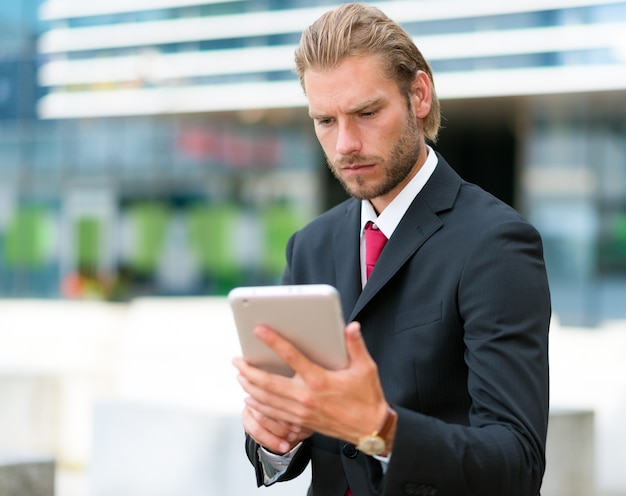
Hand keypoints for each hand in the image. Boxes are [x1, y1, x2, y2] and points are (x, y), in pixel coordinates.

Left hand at [233, 321, 390, 447]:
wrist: (370, 430)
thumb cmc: (367, 396)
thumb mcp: (366, 368)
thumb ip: (356, 345)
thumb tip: (351, 326)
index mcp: (319, 379)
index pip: (291, 356)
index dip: (273, 341)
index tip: (259, 330)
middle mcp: (306, 396)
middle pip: (268, 382)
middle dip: (248, 370)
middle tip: (236, 359)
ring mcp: (301, 411)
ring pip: (266, 399)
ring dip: (249, 386)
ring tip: (239, 375)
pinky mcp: (301, 423)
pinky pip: (273, 414)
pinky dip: (258, 405)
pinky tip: (250, 398)